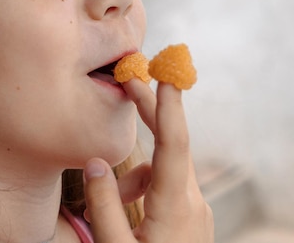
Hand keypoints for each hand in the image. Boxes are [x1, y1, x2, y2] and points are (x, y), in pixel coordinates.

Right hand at [83, 79, 213, 242]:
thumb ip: (104, 206)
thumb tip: (96, 163)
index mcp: (175, 207)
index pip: (174, 143)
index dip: (170, 105)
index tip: (169, 73)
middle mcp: (193, 203)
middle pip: (171, 145)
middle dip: (150, 112)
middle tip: (130, 81)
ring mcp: (197, 212)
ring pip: (164, 172)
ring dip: (133, 177)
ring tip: (101, 211)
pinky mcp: (193, 220)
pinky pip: (168, 188)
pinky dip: (144, 189)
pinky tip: (125, 212)